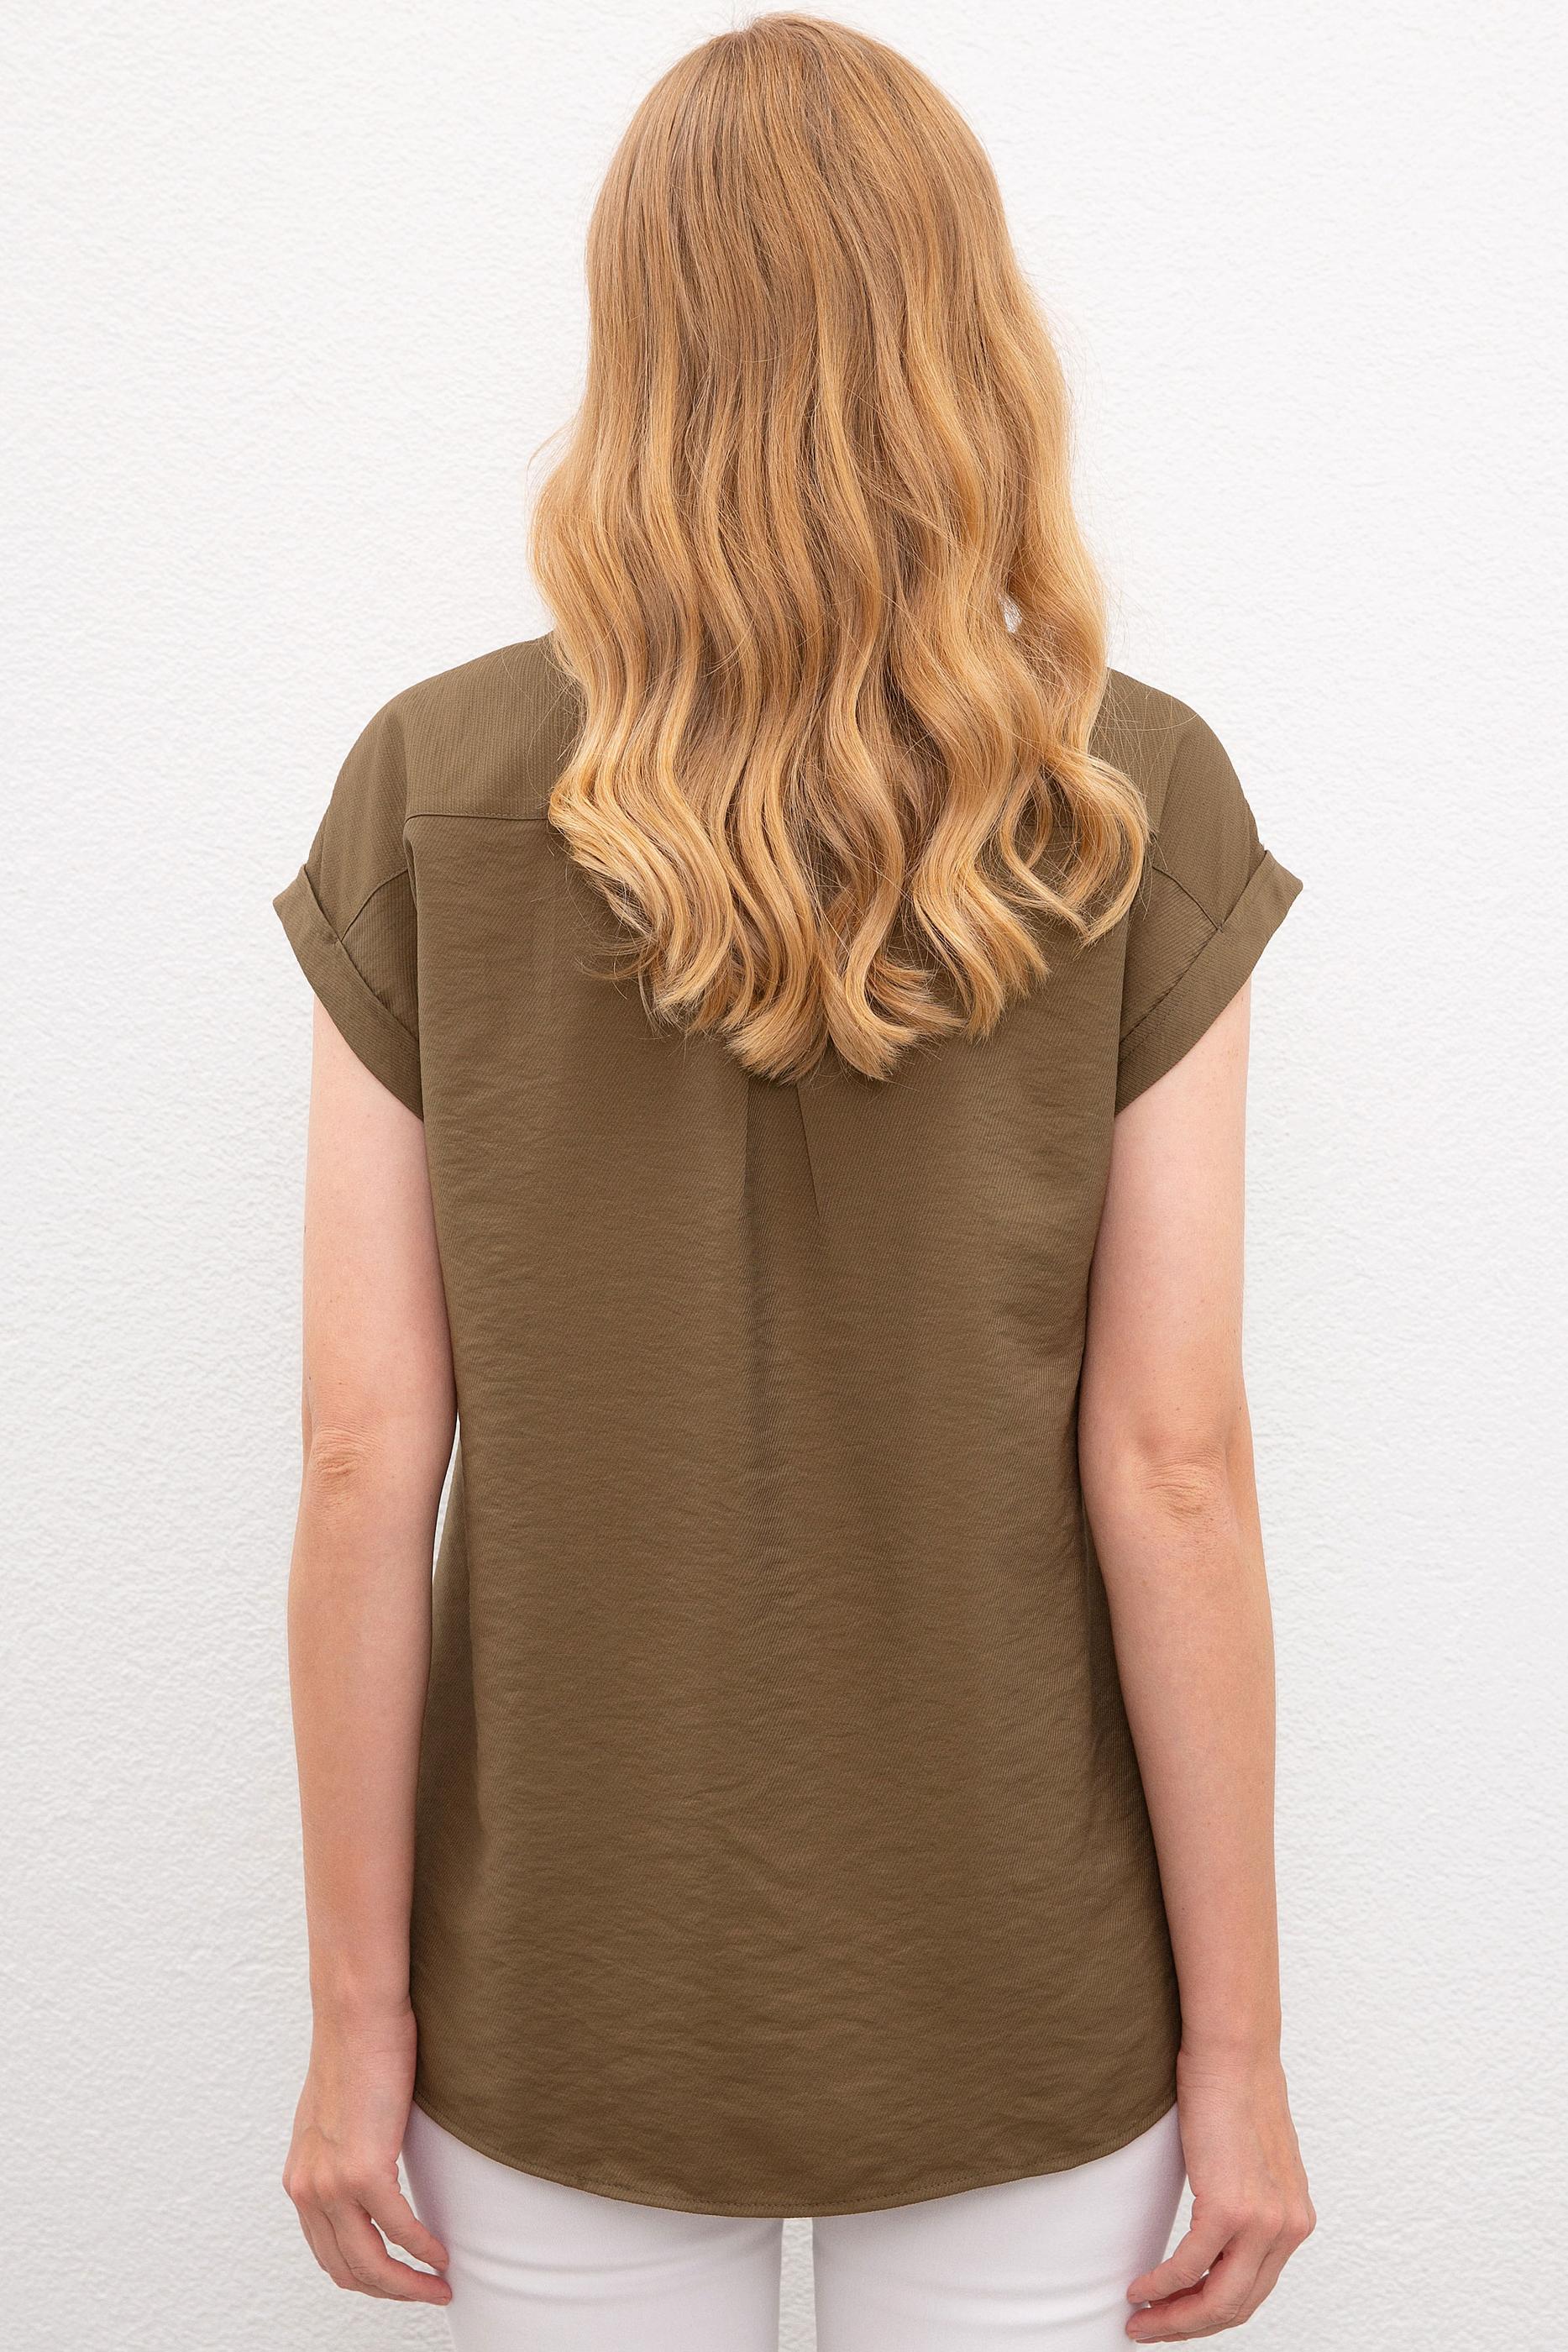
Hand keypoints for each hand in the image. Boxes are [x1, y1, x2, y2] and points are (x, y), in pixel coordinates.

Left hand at [283, 2001, 451, 2304]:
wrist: (357, 2015)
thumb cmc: (358, 2052)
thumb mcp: (338, 2117)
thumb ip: (346, 2153)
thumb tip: (374, 2172)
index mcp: (301, 2180)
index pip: (330, 2254)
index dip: (368, 2276)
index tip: (401, 2278)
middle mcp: (309, 2189)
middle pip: (349, 2269)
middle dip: (391, 2290)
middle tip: (428, 2291)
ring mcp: (332, 2183)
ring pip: (371, 2263)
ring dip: (409, 2283)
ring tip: (439, 2284)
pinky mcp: (363, 2170)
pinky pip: (398, 2230)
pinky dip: (423, 2249)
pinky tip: (442, 2252)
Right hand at [1126, 2047, 1313, 2339]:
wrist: (1234, 2051)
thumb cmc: (1235, 2089)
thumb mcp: (1255, 2158)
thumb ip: (1248, 2196)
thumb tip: (1218, 2226)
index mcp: (1294, 2220)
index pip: (1255, 2290)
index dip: (1213, 2312)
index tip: (1177, 2316)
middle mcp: (1287, 2229)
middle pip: (1237, 2307)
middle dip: (1187, 2326)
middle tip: (1149, 2329)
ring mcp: (1262, 2222)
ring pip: (1216, 2301)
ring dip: (1172, 2318)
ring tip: (1139, 2319)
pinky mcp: (1228, 2208)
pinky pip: (1189, 2267)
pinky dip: (1160, 2285)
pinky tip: (1139, 2287)